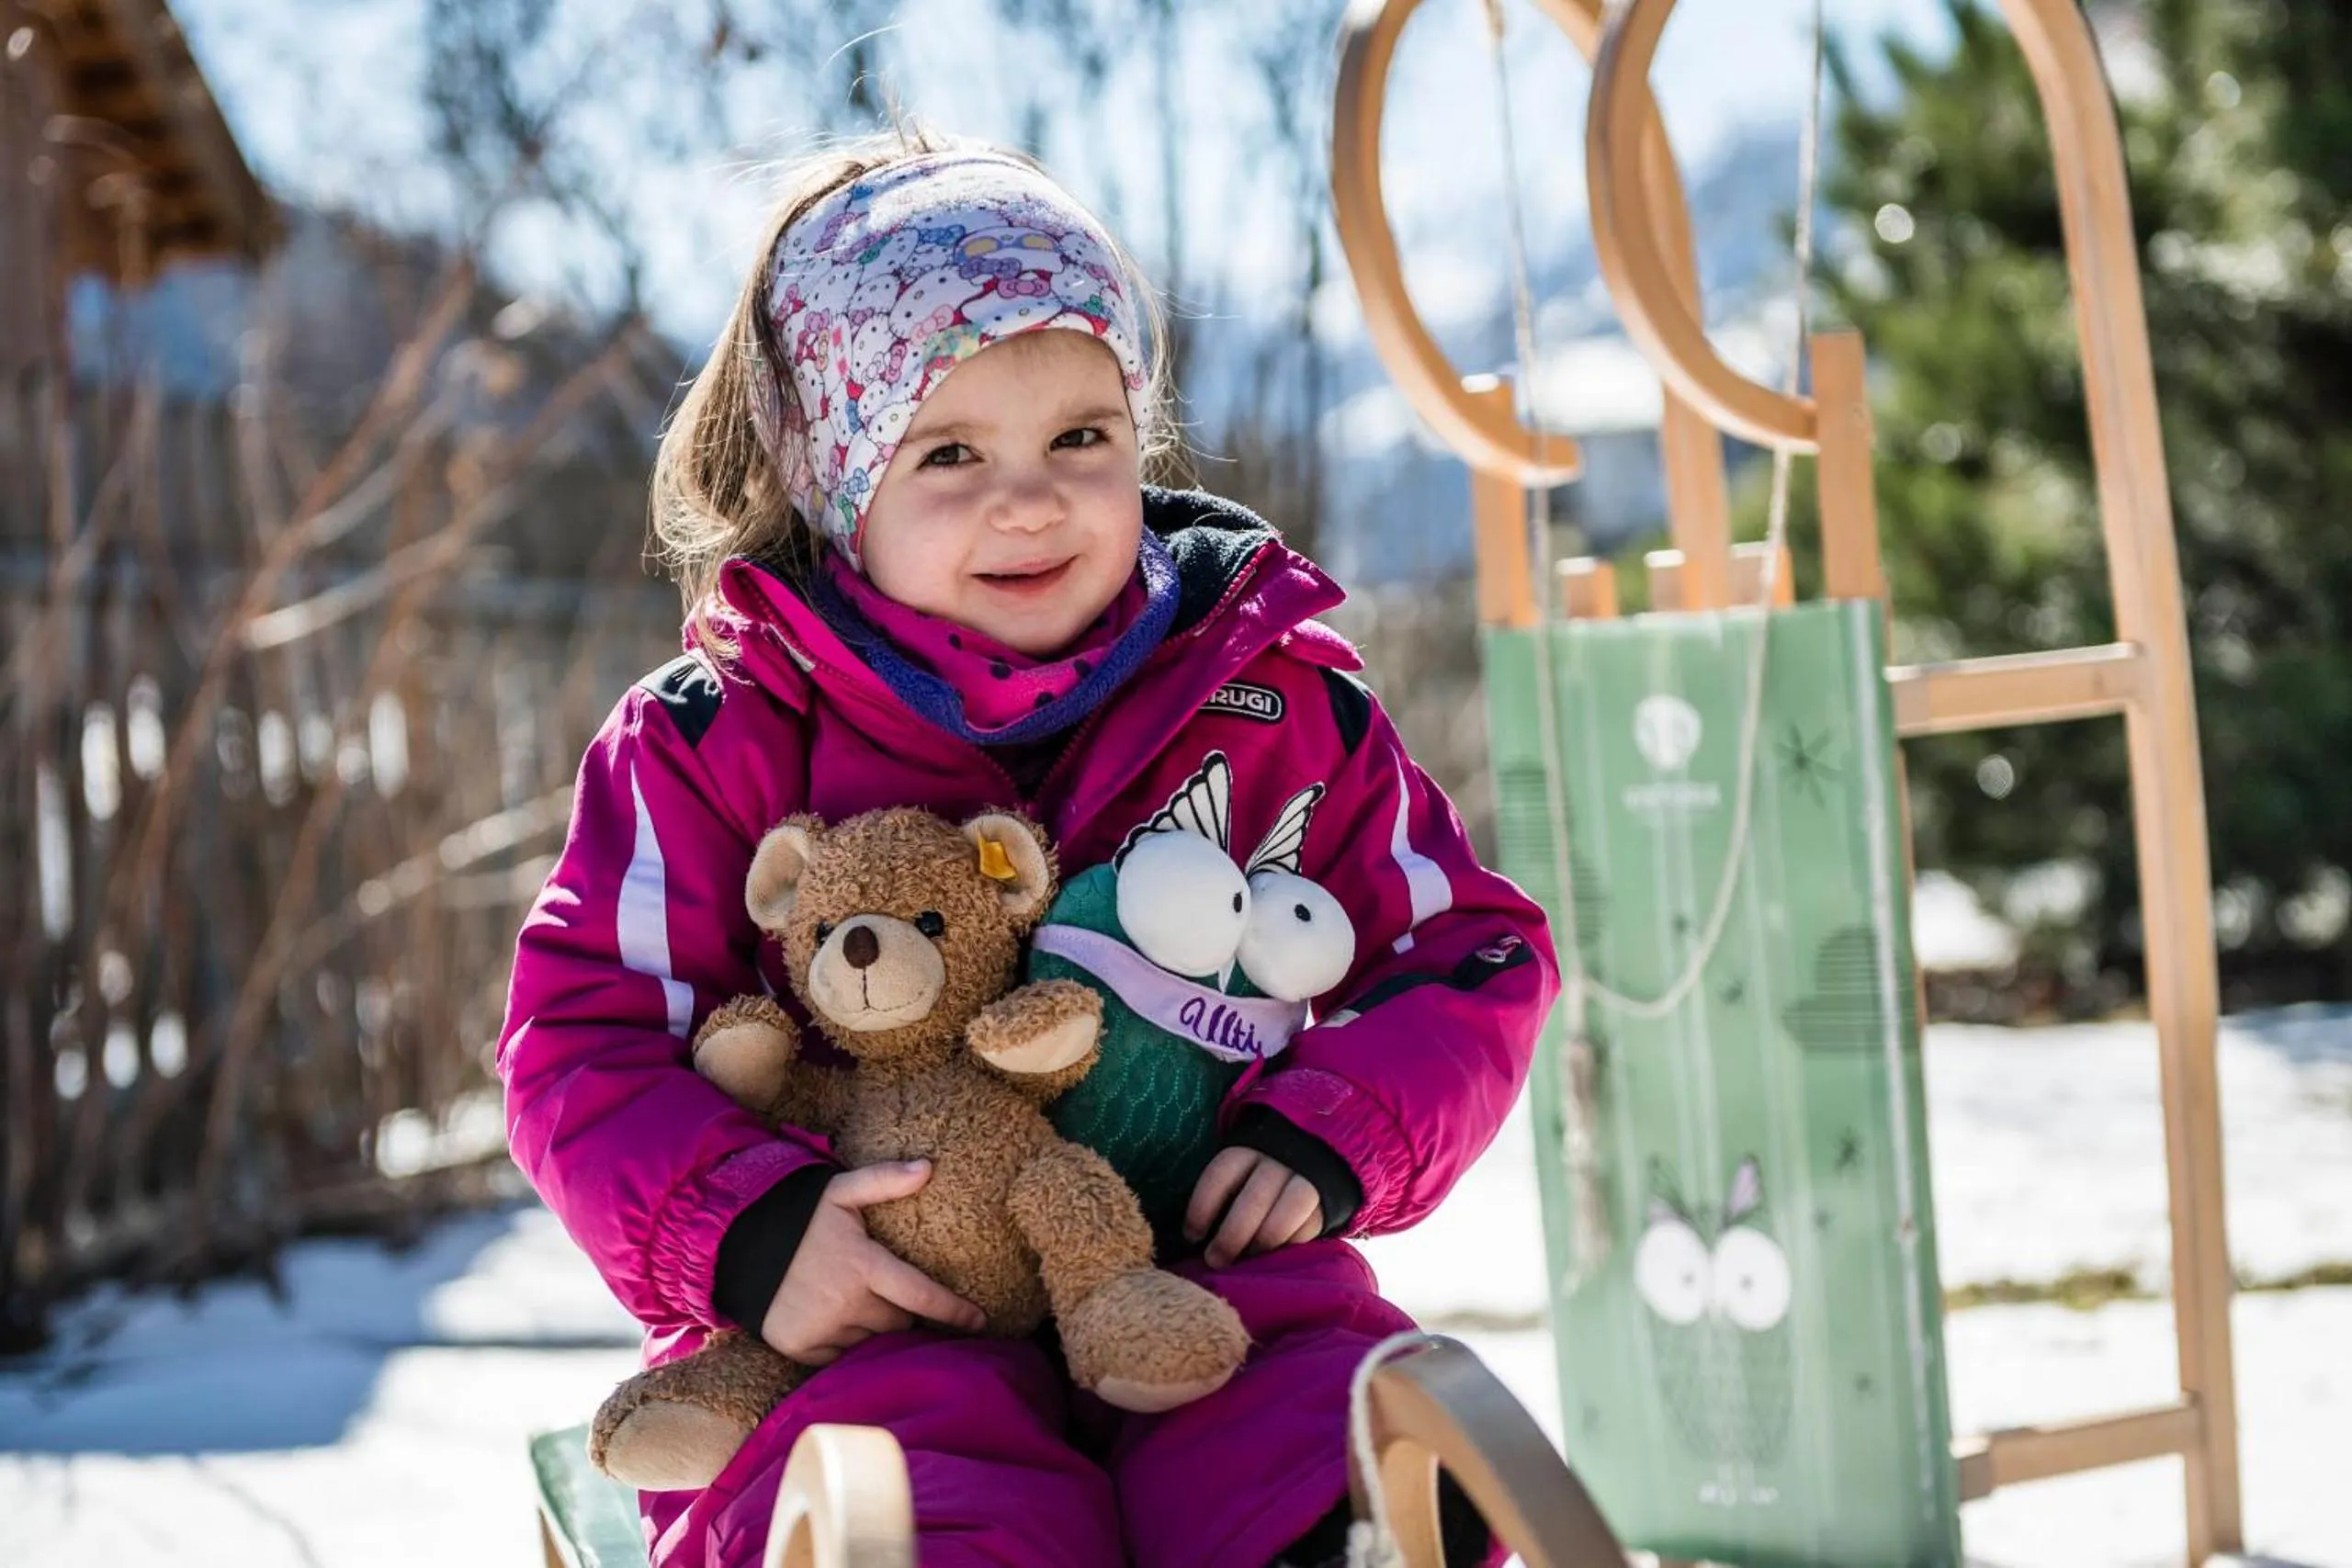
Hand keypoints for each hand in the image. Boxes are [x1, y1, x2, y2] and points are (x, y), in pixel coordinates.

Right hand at [758, 1162, 985, 1365]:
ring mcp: (823, 1328)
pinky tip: (834, 1322)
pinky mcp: (802, 1347)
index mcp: (864, 1265)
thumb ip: (884, 1180)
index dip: (954, 1311)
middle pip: (899, 1323)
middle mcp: (846, 1302)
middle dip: (900, 1312)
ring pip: (872, 1342)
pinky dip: (844, 1345)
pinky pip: (841, 1358)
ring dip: (873, 1330)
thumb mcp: (840, 1191)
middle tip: (885, 1294)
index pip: (921, 1295)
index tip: (981, 1323)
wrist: (737, 1244)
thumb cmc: (799, 1217)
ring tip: (857, 1306)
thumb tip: (929, 1167)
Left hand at [1184, 1148, 1323, 1268]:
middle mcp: (1279, 1161)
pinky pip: (1305, 1231)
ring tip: (1246, 1259)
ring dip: (1259, 1245)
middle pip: (1252, 1201)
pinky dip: (1287, 1246)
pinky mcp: (1326, 1203)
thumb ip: (1224, 1191)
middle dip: (1230, 1237)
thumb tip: (1193, 1236)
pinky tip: (1273, 1254)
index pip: (1220, 1176)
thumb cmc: (1262, 1169)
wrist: (1319, 1151)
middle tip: (1215, 1260)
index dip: (1202, 1209)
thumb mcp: (1242, 1166)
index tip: (1191, 1236)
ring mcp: (1306, 1181)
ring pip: (1282, 1218)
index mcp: (1249, 1149)